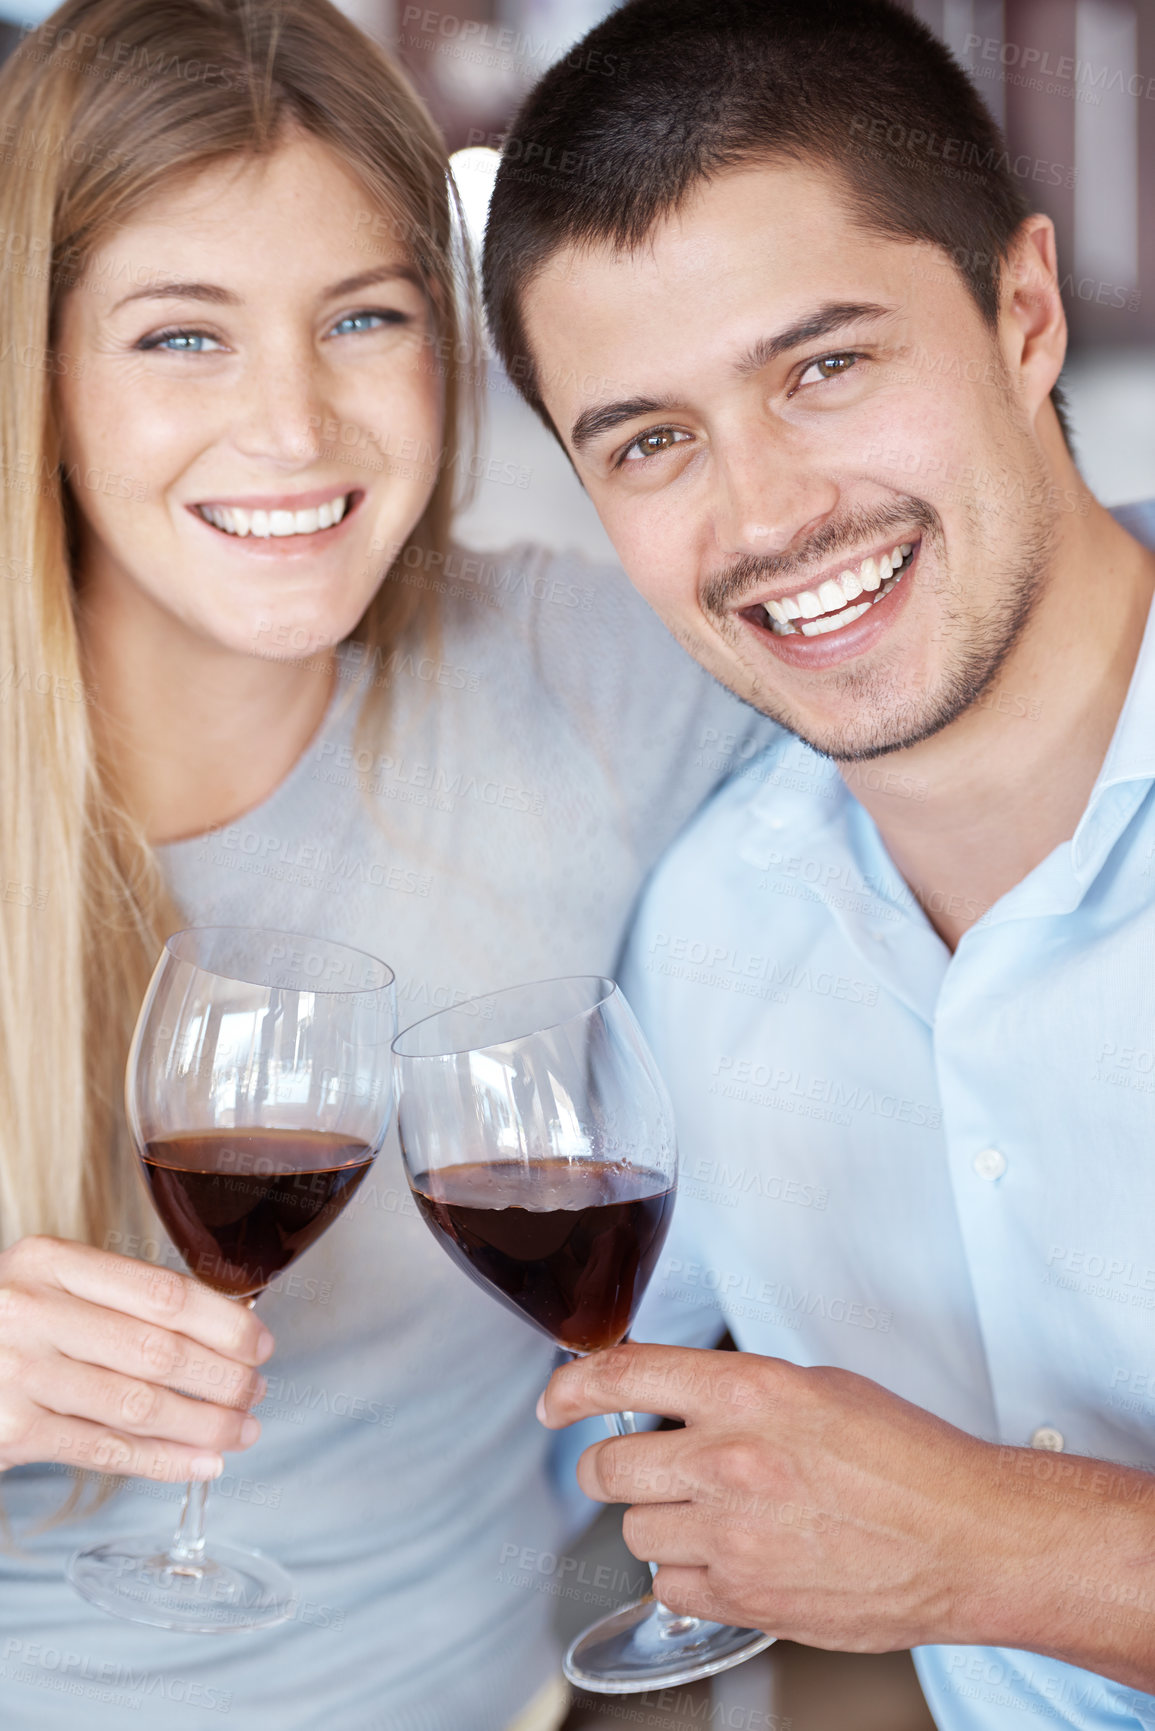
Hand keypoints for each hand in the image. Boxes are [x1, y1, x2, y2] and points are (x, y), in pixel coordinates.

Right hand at [0, 1237, 272, 1482]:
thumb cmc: (0, 1325)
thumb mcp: (41, 1284)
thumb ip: (112, 1296)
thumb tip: (220, 1325)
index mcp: (49, 1261)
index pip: (163, 1292)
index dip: (224, 1322)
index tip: (260, 1342)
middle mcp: (31, 1311)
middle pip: (159, 1350)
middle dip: (224, 1377)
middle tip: (258, 1391)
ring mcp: (17, 1374)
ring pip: (140, 1404)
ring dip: (205, 1423)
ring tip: (243, 1429)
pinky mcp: (10, 1432)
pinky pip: (106, 1448)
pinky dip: (164, 1460)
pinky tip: (203, 1462)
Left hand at [538, 1342, 1015, 1651]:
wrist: (968, 1539)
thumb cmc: (905, 1457)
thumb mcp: (814, 1386)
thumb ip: (733, 1391)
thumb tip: (668, 1397)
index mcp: (746, 1391)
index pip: (620, 1375)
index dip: (568, 1386)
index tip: (554, 1400)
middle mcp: (728, 1459)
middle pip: (605, 1467)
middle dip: (614, 1466)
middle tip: (642, 1467)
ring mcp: (732, 1536)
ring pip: (634, 1531)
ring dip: (659, 1521)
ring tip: (717, 1515)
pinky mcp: (745, 1598)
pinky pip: (671, 1588)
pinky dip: (690, 1575)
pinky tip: (734, 1558)